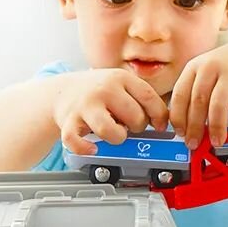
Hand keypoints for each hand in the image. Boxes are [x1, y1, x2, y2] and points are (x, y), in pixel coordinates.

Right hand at [53, 69, 168, 155]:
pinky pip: (77, 141)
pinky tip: (93, 147)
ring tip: (115, 132)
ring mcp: (85, 106)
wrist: (63, 91)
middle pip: (135, 117)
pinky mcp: (68, 121)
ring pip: (111, 132)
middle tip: (130, 125)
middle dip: (137, 127)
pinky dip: (86, 148)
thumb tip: (165, 122)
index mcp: (121, 78)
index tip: (160, 125)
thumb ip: (142, 99)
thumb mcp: (122, 86)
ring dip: (117, 137)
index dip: (160, 115)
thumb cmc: (99, 93)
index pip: (149, 97)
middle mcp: (103, 90)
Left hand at [169, 42, 227, 148]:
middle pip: (198, 100)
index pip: (180, 94)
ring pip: (219, 104)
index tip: (179, 133)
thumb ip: (193, 94)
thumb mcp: (204, 73)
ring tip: (217, 142)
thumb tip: (184, 127)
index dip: (178, 116)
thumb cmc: (225, 69)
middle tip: (194, 144)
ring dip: (216, 127)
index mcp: (195, 67)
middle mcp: (212, 68)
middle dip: (194, 126)